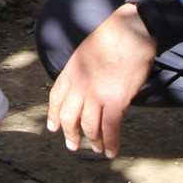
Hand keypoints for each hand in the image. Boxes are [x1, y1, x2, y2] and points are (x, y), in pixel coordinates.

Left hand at [46, 3, 156, 158]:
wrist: (129, 32)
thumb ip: (82, 70)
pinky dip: (110, 142)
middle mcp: (79, 85)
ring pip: (89, 126)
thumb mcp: (85, 51)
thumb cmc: (112, 36)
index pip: (56, 98)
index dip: (54, 115)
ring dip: (93, 140)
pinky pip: (110, 128)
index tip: (54, 127)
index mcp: (71, 71)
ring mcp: (96, 95)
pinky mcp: (115, 101)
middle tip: (73, 145)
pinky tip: (111, 151)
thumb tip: (87, 87)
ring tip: (96, 149)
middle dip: (70, 134)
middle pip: (69, 117)